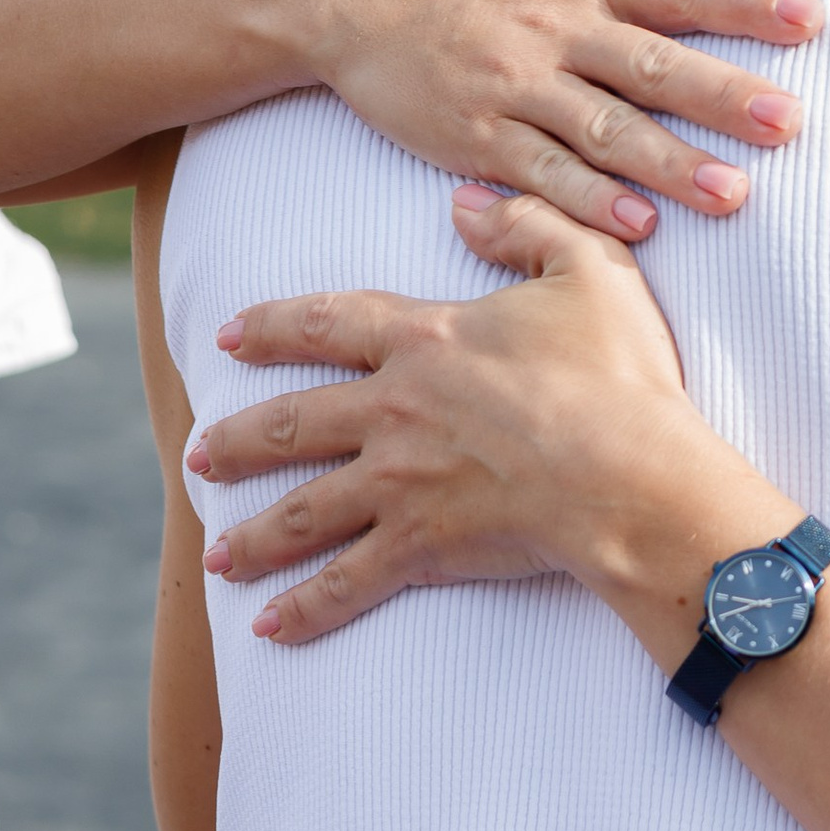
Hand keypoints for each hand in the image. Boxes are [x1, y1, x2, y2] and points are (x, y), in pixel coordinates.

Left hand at [192, 182, 781, 647]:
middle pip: (291, 422)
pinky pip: (347, 581)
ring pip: (302, 510)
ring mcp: (400, 481)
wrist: (630, 474)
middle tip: (199, 456)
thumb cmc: (619, 373)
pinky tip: (269, 627)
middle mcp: (395, 408)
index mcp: (427, 337)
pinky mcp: (420, 545)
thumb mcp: (590, 269)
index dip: (273, 326)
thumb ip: (526, 225)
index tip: (228, 336)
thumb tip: (467, 203)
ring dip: (253, 534)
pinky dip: (305, 608)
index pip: (328, 321)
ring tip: (216, 554)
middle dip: (237, 442)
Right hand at [308, 0, 823, 231]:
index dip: (746, 1)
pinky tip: (636, 226)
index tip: (810, 17)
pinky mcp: (476, 137)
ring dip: (670, 164)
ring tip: (733, 193)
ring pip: (605, 132)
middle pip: (653, 67)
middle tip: (791, 123)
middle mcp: (557, 32)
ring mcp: (515, 88)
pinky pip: (540, 173)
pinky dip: (587, 200)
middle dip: (725, 96)